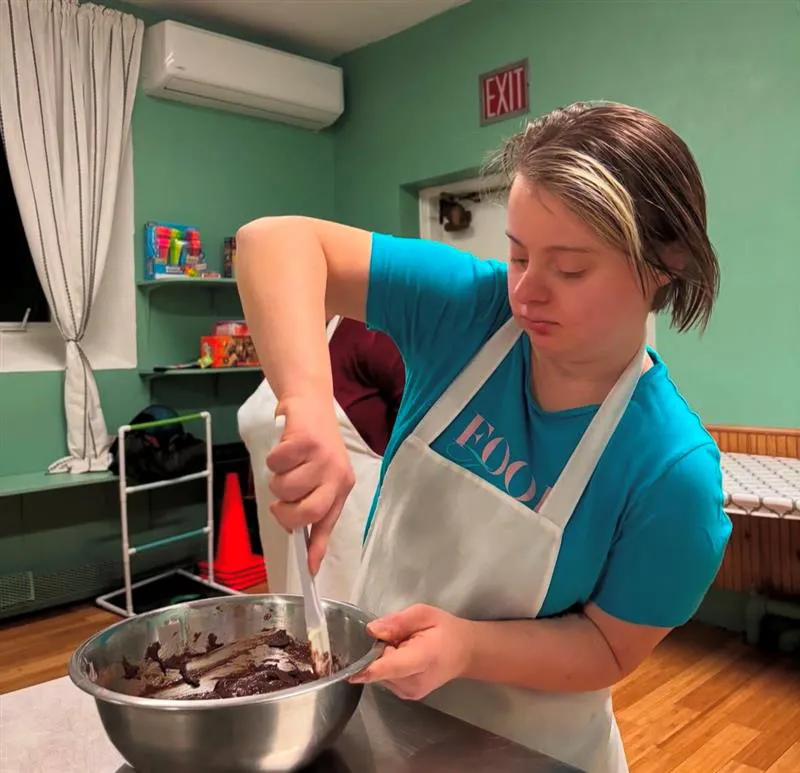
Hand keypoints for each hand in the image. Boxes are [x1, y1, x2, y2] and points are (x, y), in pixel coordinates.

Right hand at [267, 397, 354, 573]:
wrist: (310, 403)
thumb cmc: (312, 446)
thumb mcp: (320, 478)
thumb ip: (313, 509)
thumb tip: (301, 544)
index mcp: (341, 487)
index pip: (328, 522)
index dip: (317, 548)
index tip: (309, 570)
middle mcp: (337, 474)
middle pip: (307, 511)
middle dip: (285, 512)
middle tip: (279, 502)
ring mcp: (323, 457)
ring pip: (286, 487)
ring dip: (276, 480)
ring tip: (284, 467)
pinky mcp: (306, 440)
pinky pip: (277, 463)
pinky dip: (273, 459)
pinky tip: (284, 449)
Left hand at [349, 604, 473, 699]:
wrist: (465, 652)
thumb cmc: (445, 630)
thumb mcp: (424, 614)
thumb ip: (398, 621)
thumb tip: (372, 630)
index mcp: (423, 659)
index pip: (391, 667)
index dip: (368, 668)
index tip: (349, 671)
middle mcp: (414, 683)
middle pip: (381, 669)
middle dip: (378, 652)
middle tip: (396, 637)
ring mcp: (409, 693)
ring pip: (380, 675)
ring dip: (383, 659)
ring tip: (402, 646)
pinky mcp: (405, 695)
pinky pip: (385, 678)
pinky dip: (387, 666)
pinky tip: (402, 656)